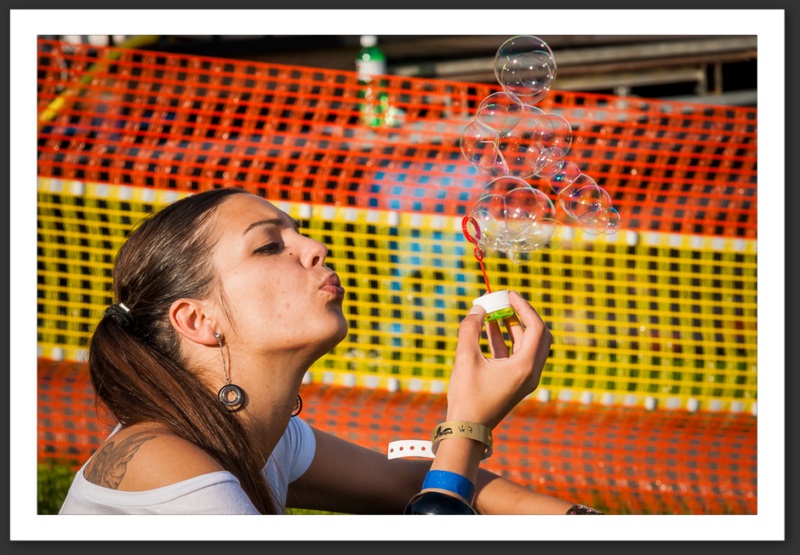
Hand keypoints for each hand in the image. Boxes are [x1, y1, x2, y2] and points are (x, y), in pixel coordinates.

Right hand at [445, 290, 551, 428]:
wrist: (467, 429)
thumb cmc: (467, 397)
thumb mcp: (465, 358)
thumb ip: (470, 329)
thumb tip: (478, 308)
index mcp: (525, 367)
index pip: (536, 328)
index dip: (524, 307)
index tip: (509, 294)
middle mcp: (531, 372)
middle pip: (538, 334)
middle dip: (522, 315)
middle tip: (505, 301)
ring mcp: (525, 378)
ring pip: (526, 344)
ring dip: (512, 326)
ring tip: (493, 310)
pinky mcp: (515, 382)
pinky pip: (516, 354)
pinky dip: (505, 340)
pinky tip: (488, 328)